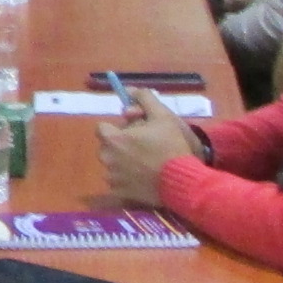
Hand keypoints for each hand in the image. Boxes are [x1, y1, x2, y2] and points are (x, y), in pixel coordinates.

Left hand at [95, 88, 195, 206]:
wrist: (181, 179)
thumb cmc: (170, 146)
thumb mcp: (162, 116)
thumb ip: (144, 99)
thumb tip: (131, 90)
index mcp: (113, 138)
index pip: (102, 128)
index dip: (116, 128)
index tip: (131, 132)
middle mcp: (106, 158)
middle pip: (107, 147)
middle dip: (119, 145)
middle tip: (140, 147)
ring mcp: (111, 177)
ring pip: (111, 164)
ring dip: (121, 162)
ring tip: (143, 164)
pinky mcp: (118, 192)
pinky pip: (117, 182)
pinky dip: (126, 179)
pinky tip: (142, 178)